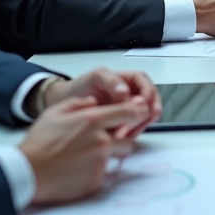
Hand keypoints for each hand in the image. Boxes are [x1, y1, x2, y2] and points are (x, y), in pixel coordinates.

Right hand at [18, 96, 149, 204]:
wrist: (27, 172)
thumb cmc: (38, 144)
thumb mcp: (56, 112)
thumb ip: (79, 103)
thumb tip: (94, 102)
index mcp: (92, 121)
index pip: (128, 112)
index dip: (137, 112)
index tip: (140, 113)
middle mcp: (101, 142)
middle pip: (129, 140)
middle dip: (120, 140)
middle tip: (101, 142)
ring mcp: (100, 163)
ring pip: (117, 158)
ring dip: (109, 156)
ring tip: (85, 157)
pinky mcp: (96, 181)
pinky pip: (104, 175)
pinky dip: (95, 172)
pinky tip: (78, 170)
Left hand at [42, 68, 161, 137]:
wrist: (64, 104)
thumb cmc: (80, 87)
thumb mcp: (94, 78)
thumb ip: (111, 81)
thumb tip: (125, 91)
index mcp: (127, 80)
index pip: (146, 84)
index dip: (150, 93)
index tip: (146, 104)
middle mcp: (131, 95)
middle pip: (150, 102)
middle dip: (147, 112)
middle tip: (141, 120)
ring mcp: (127, 110)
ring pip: (144, 117)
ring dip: (140, 124)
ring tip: (127, 131)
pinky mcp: (122, 124)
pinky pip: (133, 128)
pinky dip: (131, 133)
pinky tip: (122, 136)